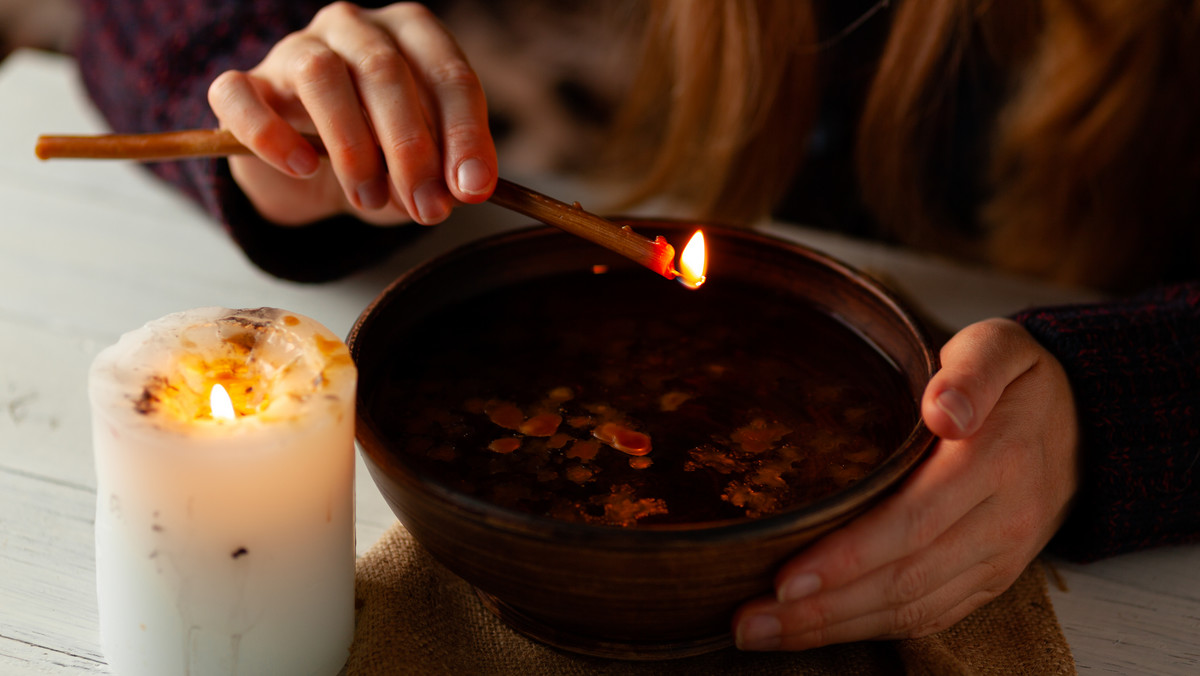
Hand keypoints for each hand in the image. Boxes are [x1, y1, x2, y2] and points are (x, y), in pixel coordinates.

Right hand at [207, 2, 495, 225]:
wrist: (311, 172)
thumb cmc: (382, 156)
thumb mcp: (422, 167)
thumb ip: (442, 173)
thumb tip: (457, 191)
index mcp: (411, 36)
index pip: (447, 73)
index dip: (464, 133)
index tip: (472, 188)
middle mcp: (354, 28)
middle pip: (385, 71)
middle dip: (412, 148)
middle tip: (426, 206)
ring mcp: (294, 48)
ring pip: (321, 74)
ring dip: (353, 147)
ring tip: (369, 199)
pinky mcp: (244, 84)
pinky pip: (242, 95)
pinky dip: (272, 135)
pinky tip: (303, 167)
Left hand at [733, 318, 1079, 649]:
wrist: (1084, 425)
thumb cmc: (1018, 383)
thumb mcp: (999, 348)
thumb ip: (972, 372)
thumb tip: (944, 409)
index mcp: (994, 462)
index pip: (913, 522)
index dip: (848, 557)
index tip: (788, 579)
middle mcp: (998, 522)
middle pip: (904, 580)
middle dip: (822, 609)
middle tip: (751, 621)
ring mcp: (996, 559)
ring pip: (912, 609)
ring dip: (835, 630)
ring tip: (765, 633)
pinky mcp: (989, 579)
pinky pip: (930, 616)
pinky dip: (871, 630)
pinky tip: (819, 631)